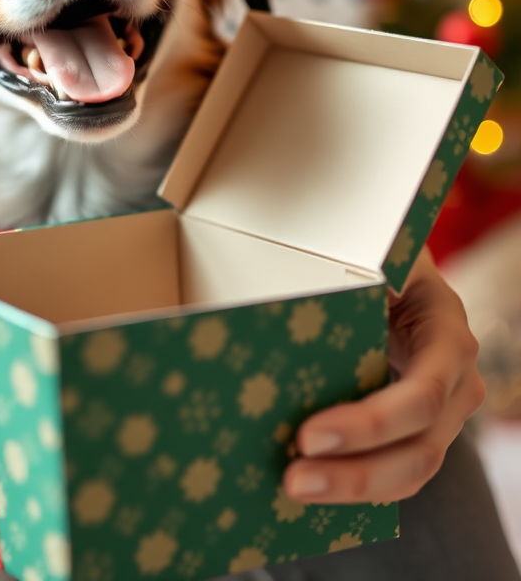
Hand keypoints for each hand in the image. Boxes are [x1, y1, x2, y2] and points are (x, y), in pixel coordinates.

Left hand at [284, 248, 484, 503]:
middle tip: (293, 480)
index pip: (421, 395)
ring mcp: (442, 410)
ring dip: (353, 488)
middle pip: (419, 448)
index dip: (369, 424)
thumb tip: (290, 306)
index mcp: (446, 332)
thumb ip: (354, 276)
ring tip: (295, 490)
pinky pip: (396, 469)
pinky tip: (314, 488)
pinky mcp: (418, 426)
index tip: (307, 435)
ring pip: (410, 471)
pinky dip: (356, 484)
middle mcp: (454, 378)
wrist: (397, 268)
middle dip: (356, 472)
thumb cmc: (375, 255)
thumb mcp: (374, 254)